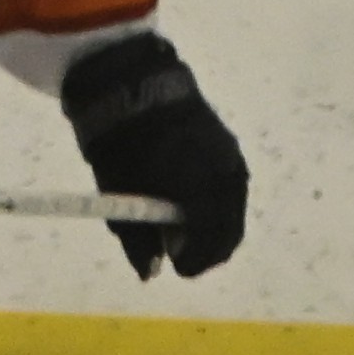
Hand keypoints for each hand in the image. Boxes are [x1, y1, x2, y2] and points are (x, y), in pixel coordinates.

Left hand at [57, 32, 250, 280]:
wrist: (132, 81)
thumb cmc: (123, 143)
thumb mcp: (122, 197)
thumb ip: (139, 240)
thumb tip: (151, 273)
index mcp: (203, 193)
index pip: (211, 243)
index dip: (193, 261)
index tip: (174, 267)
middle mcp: (226, 178)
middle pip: (228, 231)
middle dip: (206, 247)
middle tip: (179, 253)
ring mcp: (231, 159)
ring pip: (231, 209)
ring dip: (212, 225)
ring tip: (182, 226)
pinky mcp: (227, 145)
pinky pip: (229, 188)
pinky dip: (215, 203)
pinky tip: (190, 199)